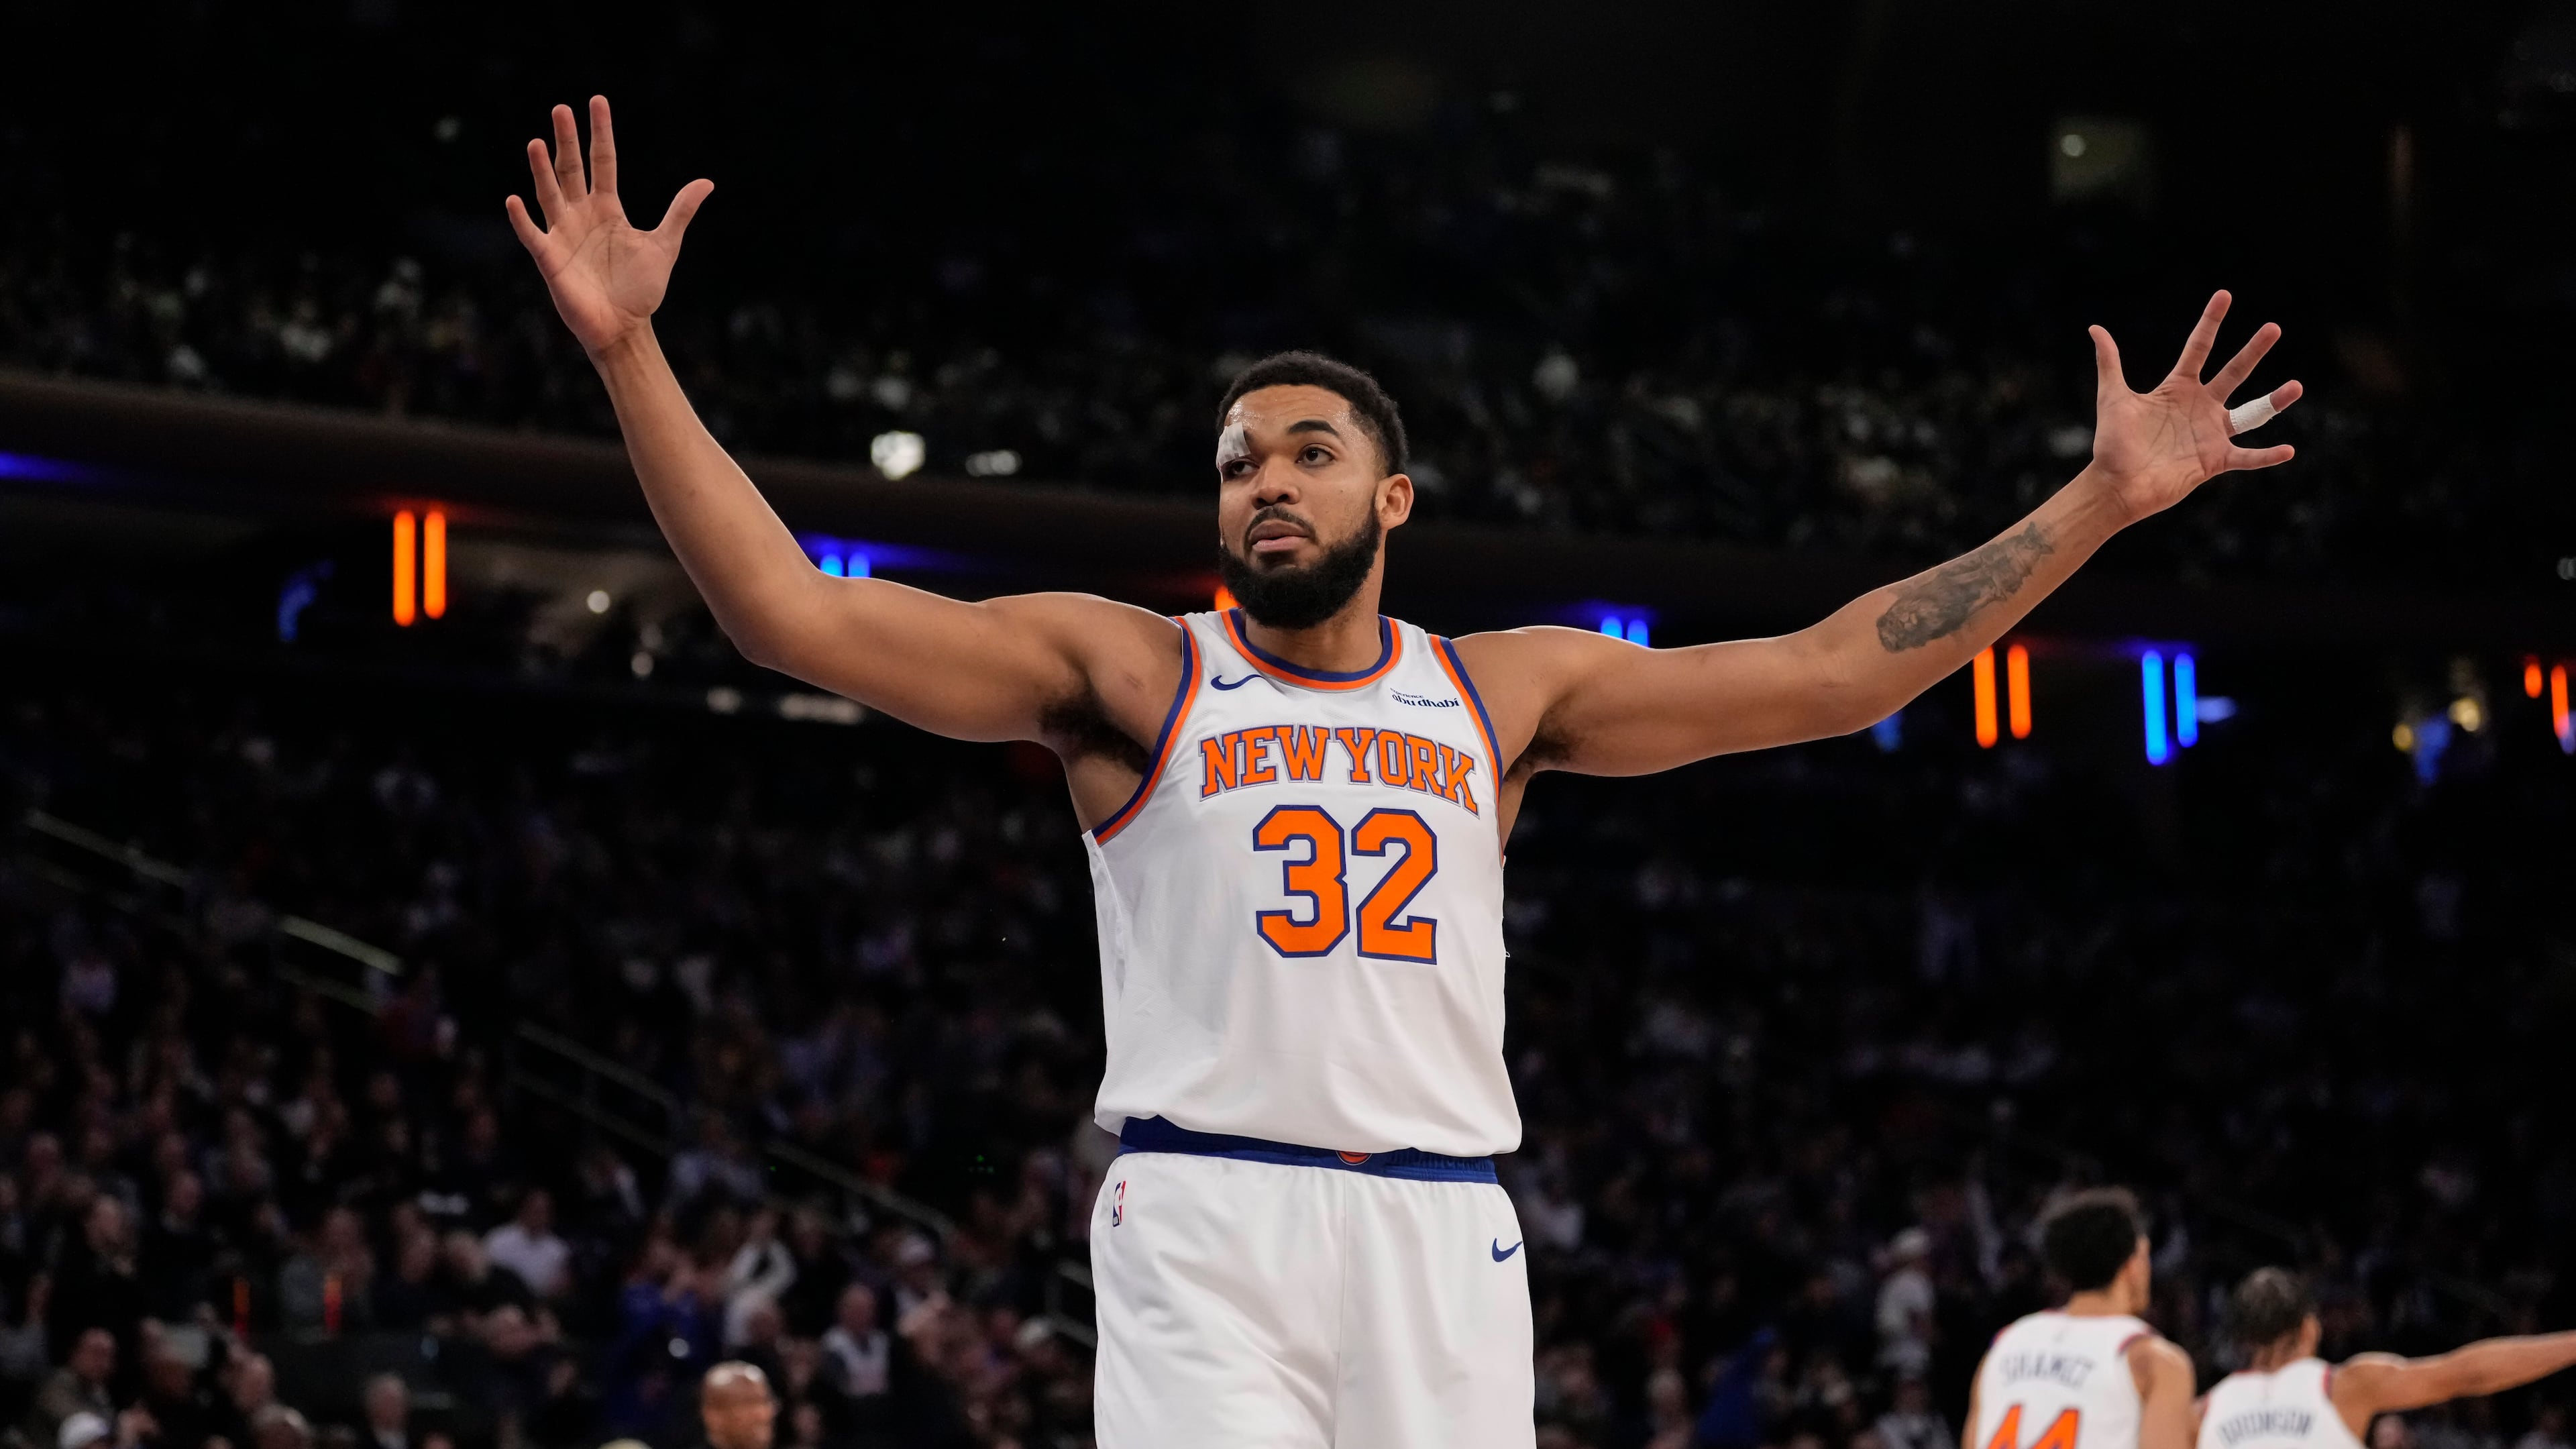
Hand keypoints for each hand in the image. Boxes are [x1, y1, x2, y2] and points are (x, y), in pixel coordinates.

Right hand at [505, 96, 712, 358]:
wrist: (624, 327)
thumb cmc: (641, 289)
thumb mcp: (665, 245)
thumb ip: (680, 212)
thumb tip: (707, 182)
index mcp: (608, 209)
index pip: (603, 162)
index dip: (600, 133)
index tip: (596, 101)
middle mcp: (582, 215)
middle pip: (572, 169)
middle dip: (567, 140)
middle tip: (561, 108)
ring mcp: (563, 234)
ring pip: (549, 194)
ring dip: (542, 169)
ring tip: (537, 141)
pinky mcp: (550, 259)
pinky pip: (532, 235)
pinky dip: (522, 219)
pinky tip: (515, 199)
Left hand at [2086, 290, 2302, 522]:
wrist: (2116, 484)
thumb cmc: (2113, 443)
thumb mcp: (2113, 398)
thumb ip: (2109, 363)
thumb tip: (2095, 329)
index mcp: (2178, 388)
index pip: (2199, 348)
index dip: (2210, 322)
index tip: (2224, 295)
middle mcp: (2200, 407)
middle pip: (2233, 372)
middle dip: (2252, 351)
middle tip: (2273, 328)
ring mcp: (2211, 433)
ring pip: (2251, 413)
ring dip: (2274, 401)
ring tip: (2297, 386)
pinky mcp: (2214, 460)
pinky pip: (2246, 457)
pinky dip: (2266, 456)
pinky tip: (2288, 450)